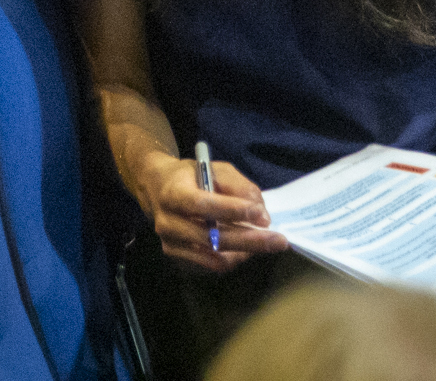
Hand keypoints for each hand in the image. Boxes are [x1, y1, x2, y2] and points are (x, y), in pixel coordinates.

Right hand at [134, 149, 282, 272]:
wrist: (157, 189)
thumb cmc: (191, 176)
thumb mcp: (215, 169)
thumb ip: (239, 186)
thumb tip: (261, 214)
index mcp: (173, 193)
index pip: (204, 206)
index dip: (233, 211)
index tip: (261, 215)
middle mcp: (168, 223)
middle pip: (212, 239)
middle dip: (250, 240)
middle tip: (279, 240)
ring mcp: (171, 245)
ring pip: (214, 258)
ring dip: (244, 252)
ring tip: (264, 242)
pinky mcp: (177, 260)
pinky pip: (212, 267)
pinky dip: (233, 259)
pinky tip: (246, 248)